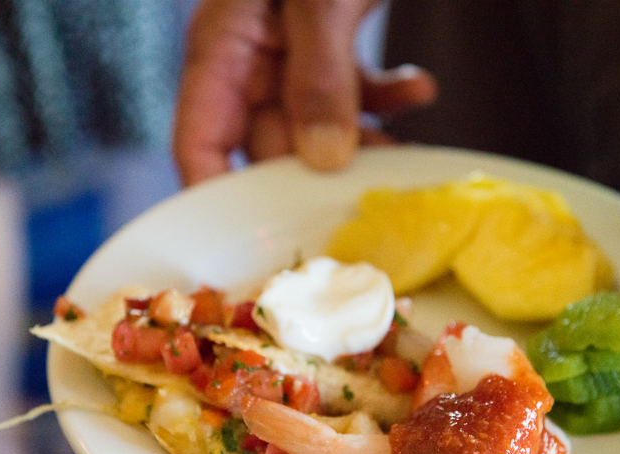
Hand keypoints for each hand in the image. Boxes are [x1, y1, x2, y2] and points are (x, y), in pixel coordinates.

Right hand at [173, 0, 436, 185]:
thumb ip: (320, 75)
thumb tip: (324, 159)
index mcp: (222, 44)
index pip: (200, 143)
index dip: (219, 198)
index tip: (256, 242)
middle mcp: (250, 58)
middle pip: (271, 147)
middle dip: (318, 175)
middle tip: (365, 198)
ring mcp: (290, 54)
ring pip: (318, 130)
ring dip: (363, 145)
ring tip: (405, 152)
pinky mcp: (332, 44)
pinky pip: (353, 92)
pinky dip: (386, 98)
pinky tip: (419, 90)